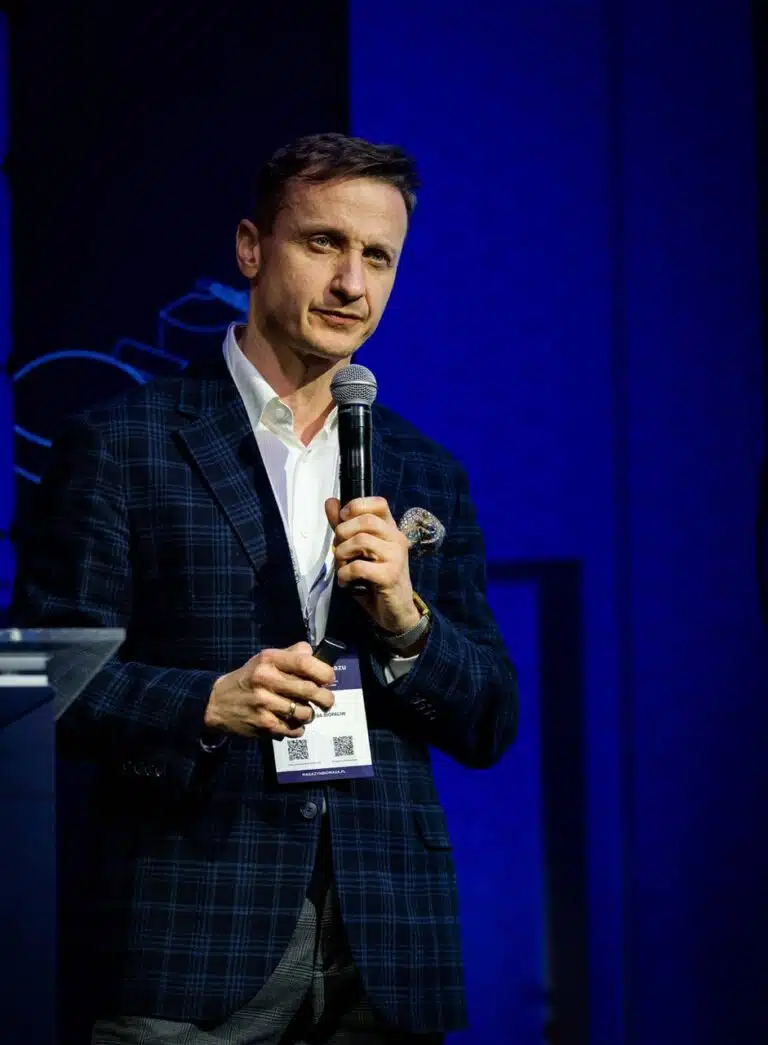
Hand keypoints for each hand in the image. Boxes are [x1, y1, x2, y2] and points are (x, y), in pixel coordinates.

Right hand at [204, 642, 335, 739]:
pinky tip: (291, 722)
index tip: (329, 679)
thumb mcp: (265, 659)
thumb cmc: (248, 679)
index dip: (324, 672)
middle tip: (326, 701)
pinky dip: (298, 728)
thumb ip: (291, 654)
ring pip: (305, 712)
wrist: (216, 703)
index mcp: (269, 660)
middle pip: (310, 690)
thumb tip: (316, 654)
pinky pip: (294, 730)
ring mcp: (264, 704)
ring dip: (310, 714)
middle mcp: (266, 680)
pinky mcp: (263, 725)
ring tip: (304, 712)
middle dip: (325, 698)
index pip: (304, 663)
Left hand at [325, 497, 420, 634]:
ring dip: (341, 554)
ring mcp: (396, 557)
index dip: (356, 506)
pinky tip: (345, 581)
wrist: (396, 612)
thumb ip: (345, 526)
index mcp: (391, 529)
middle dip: (343, 532)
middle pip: (366, 520)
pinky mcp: (390, 576)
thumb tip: (330, 502)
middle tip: (339, 549)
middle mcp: (397, 539)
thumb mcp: (358, 551)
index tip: (343, 519)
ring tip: (342, 566)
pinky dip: (344, 574)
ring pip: (361, 541)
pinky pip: (359, 566)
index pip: (379, 503)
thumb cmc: (376, 579)